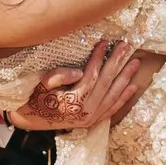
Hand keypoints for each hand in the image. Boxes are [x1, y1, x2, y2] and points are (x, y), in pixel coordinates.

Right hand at [8, 39, 160, 132]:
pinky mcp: (93, 122)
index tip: (105, 42)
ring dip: (125, 77)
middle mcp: (86, 112)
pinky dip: (123, 98)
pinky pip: (112, 109)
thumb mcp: (41, 85)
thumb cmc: (35, 99)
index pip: (92, 75)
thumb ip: (58, 77)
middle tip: (126, 46)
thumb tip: (78, 71)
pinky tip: (132, 86)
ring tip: (135, 62)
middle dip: (117, 63)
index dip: (99, 58)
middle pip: (106, 83)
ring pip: (113, 95)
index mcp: (74, 102)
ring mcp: (92, 118)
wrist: (31, 120)